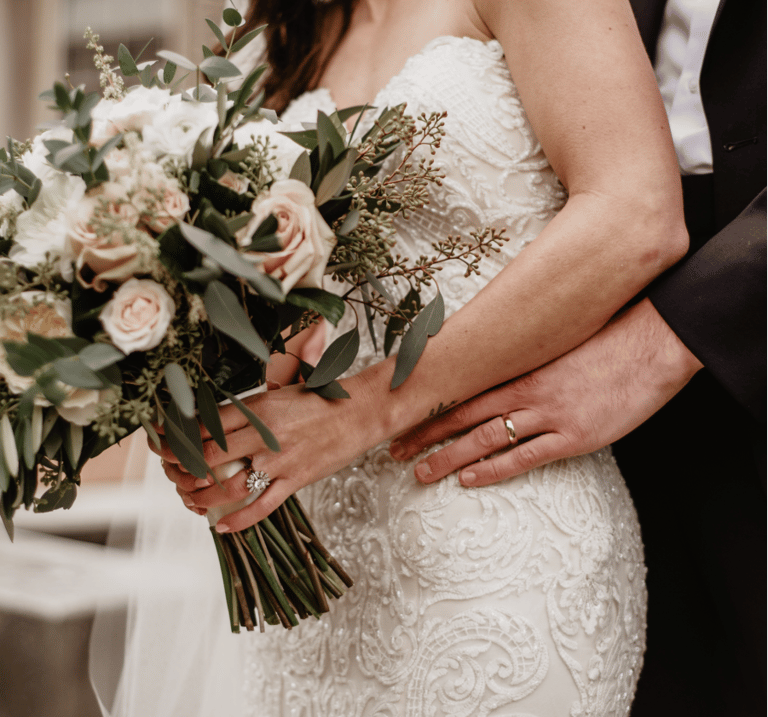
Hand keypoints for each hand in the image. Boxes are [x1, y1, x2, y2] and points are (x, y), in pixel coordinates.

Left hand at [152, 373, 384, 531]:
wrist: (361, 411)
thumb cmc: (321, 399)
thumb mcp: (279, 393)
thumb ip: (248, 410)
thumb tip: (214, 423)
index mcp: (258, 407)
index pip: (206, 426)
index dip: (179, 439)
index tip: (165, 446)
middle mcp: (265, 434)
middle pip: (209, 457)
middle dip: (183, 470)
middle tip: (173, 475)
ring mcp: (281, 461)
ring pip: (230, 487)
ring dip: (203, 498)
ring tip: (191, 501)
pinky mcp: (297, 480)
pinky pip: (262, 506)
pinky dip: (239, 520)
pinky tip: (222, 526)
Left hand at [390, 299, 702, 485]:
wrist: (651, 345)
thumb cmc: (606, 341)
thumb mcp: (558, 344)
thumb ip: (527, 361)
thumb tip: (499, 370)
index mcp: (520, 366)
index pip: (463, 389)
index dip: (431, 405)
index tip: (403, 415)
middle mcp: (526, 390)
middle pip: (463, 415)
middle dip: (426, 434)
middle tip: (394, 449)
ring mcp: (548, 414)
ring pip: (485, 438)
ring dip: (449, 457)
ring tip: (421, 472)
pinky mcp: (573, 436)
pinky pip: (525, 457)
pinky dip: (493, 470)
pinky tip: (469, 479)